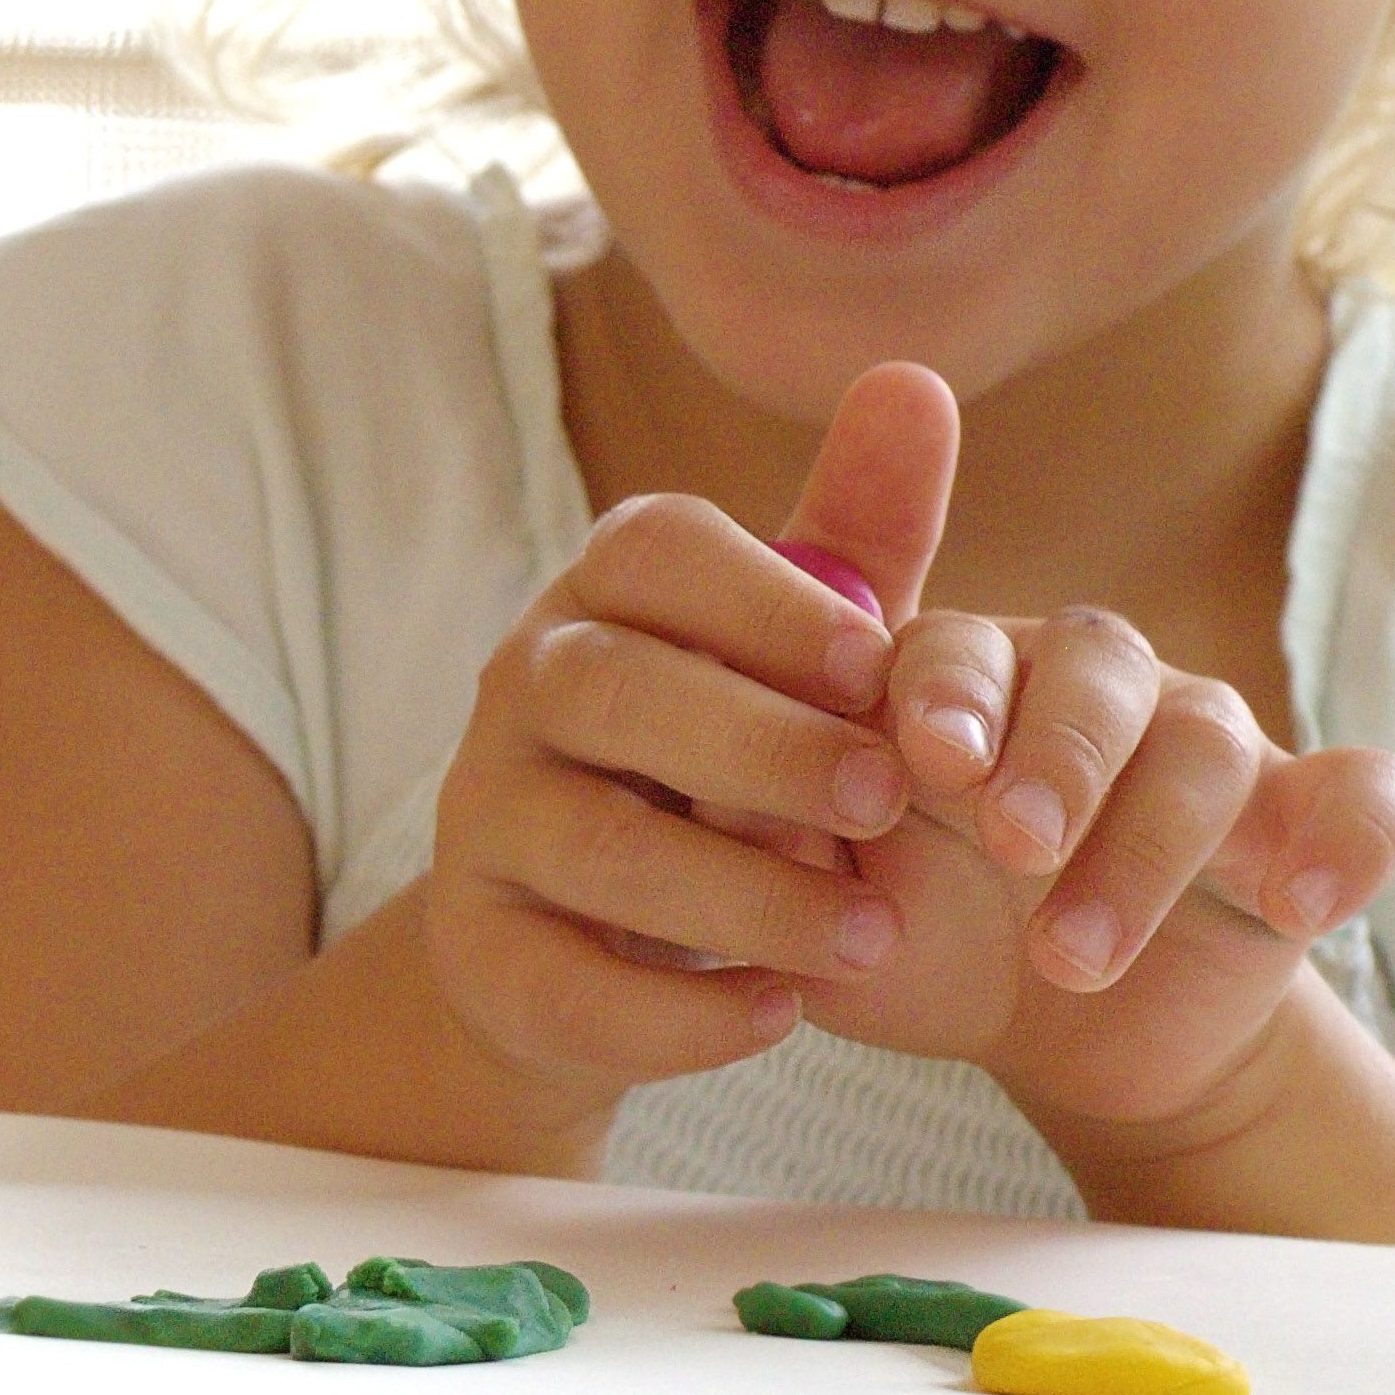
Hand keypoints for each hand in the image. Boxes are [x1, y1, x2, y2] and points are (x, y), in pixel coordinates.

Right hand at [409, 369, 954, 1103]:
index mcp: (602, 593)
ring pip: (600, 847)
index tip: (887, 666)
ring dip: (747, 896)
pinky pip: (564, 985)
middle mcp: (522, 688)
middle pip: (621, 692)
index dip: (773, 602)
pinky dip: (678, 1012)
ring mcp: (485, 821)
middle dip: (765, 747)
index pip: (658, 549)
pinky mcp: (477, 954)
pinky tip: (781, 1015)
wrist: (577, 936)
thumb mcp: (786, 653)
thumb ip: (855, 537)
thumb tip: (917, 380)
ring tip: (873, 938)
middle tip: (891, 801)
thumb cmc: (713, 760)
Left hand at [814, 606, 1394, 1135]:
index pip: (957, 644)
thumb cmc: (925, 940)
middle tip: (1014, 840)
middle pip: (1096, 666)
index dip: (944, 690)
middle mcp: (1092, 687)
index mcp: (966, 679)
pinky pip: (1364, 796)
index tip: (923, 759)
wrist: (1060, 1039)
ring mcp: (1207, 748)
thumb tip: (723, 800)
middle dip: (1056, 753)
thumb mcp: (836, 905)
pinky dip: (1347, 835)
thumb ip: (777, 839)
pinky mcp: (1303, 825)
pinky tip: (1305, 900)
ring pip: (1205, 739)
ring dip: (1146, 845)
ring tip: (1073, 954)